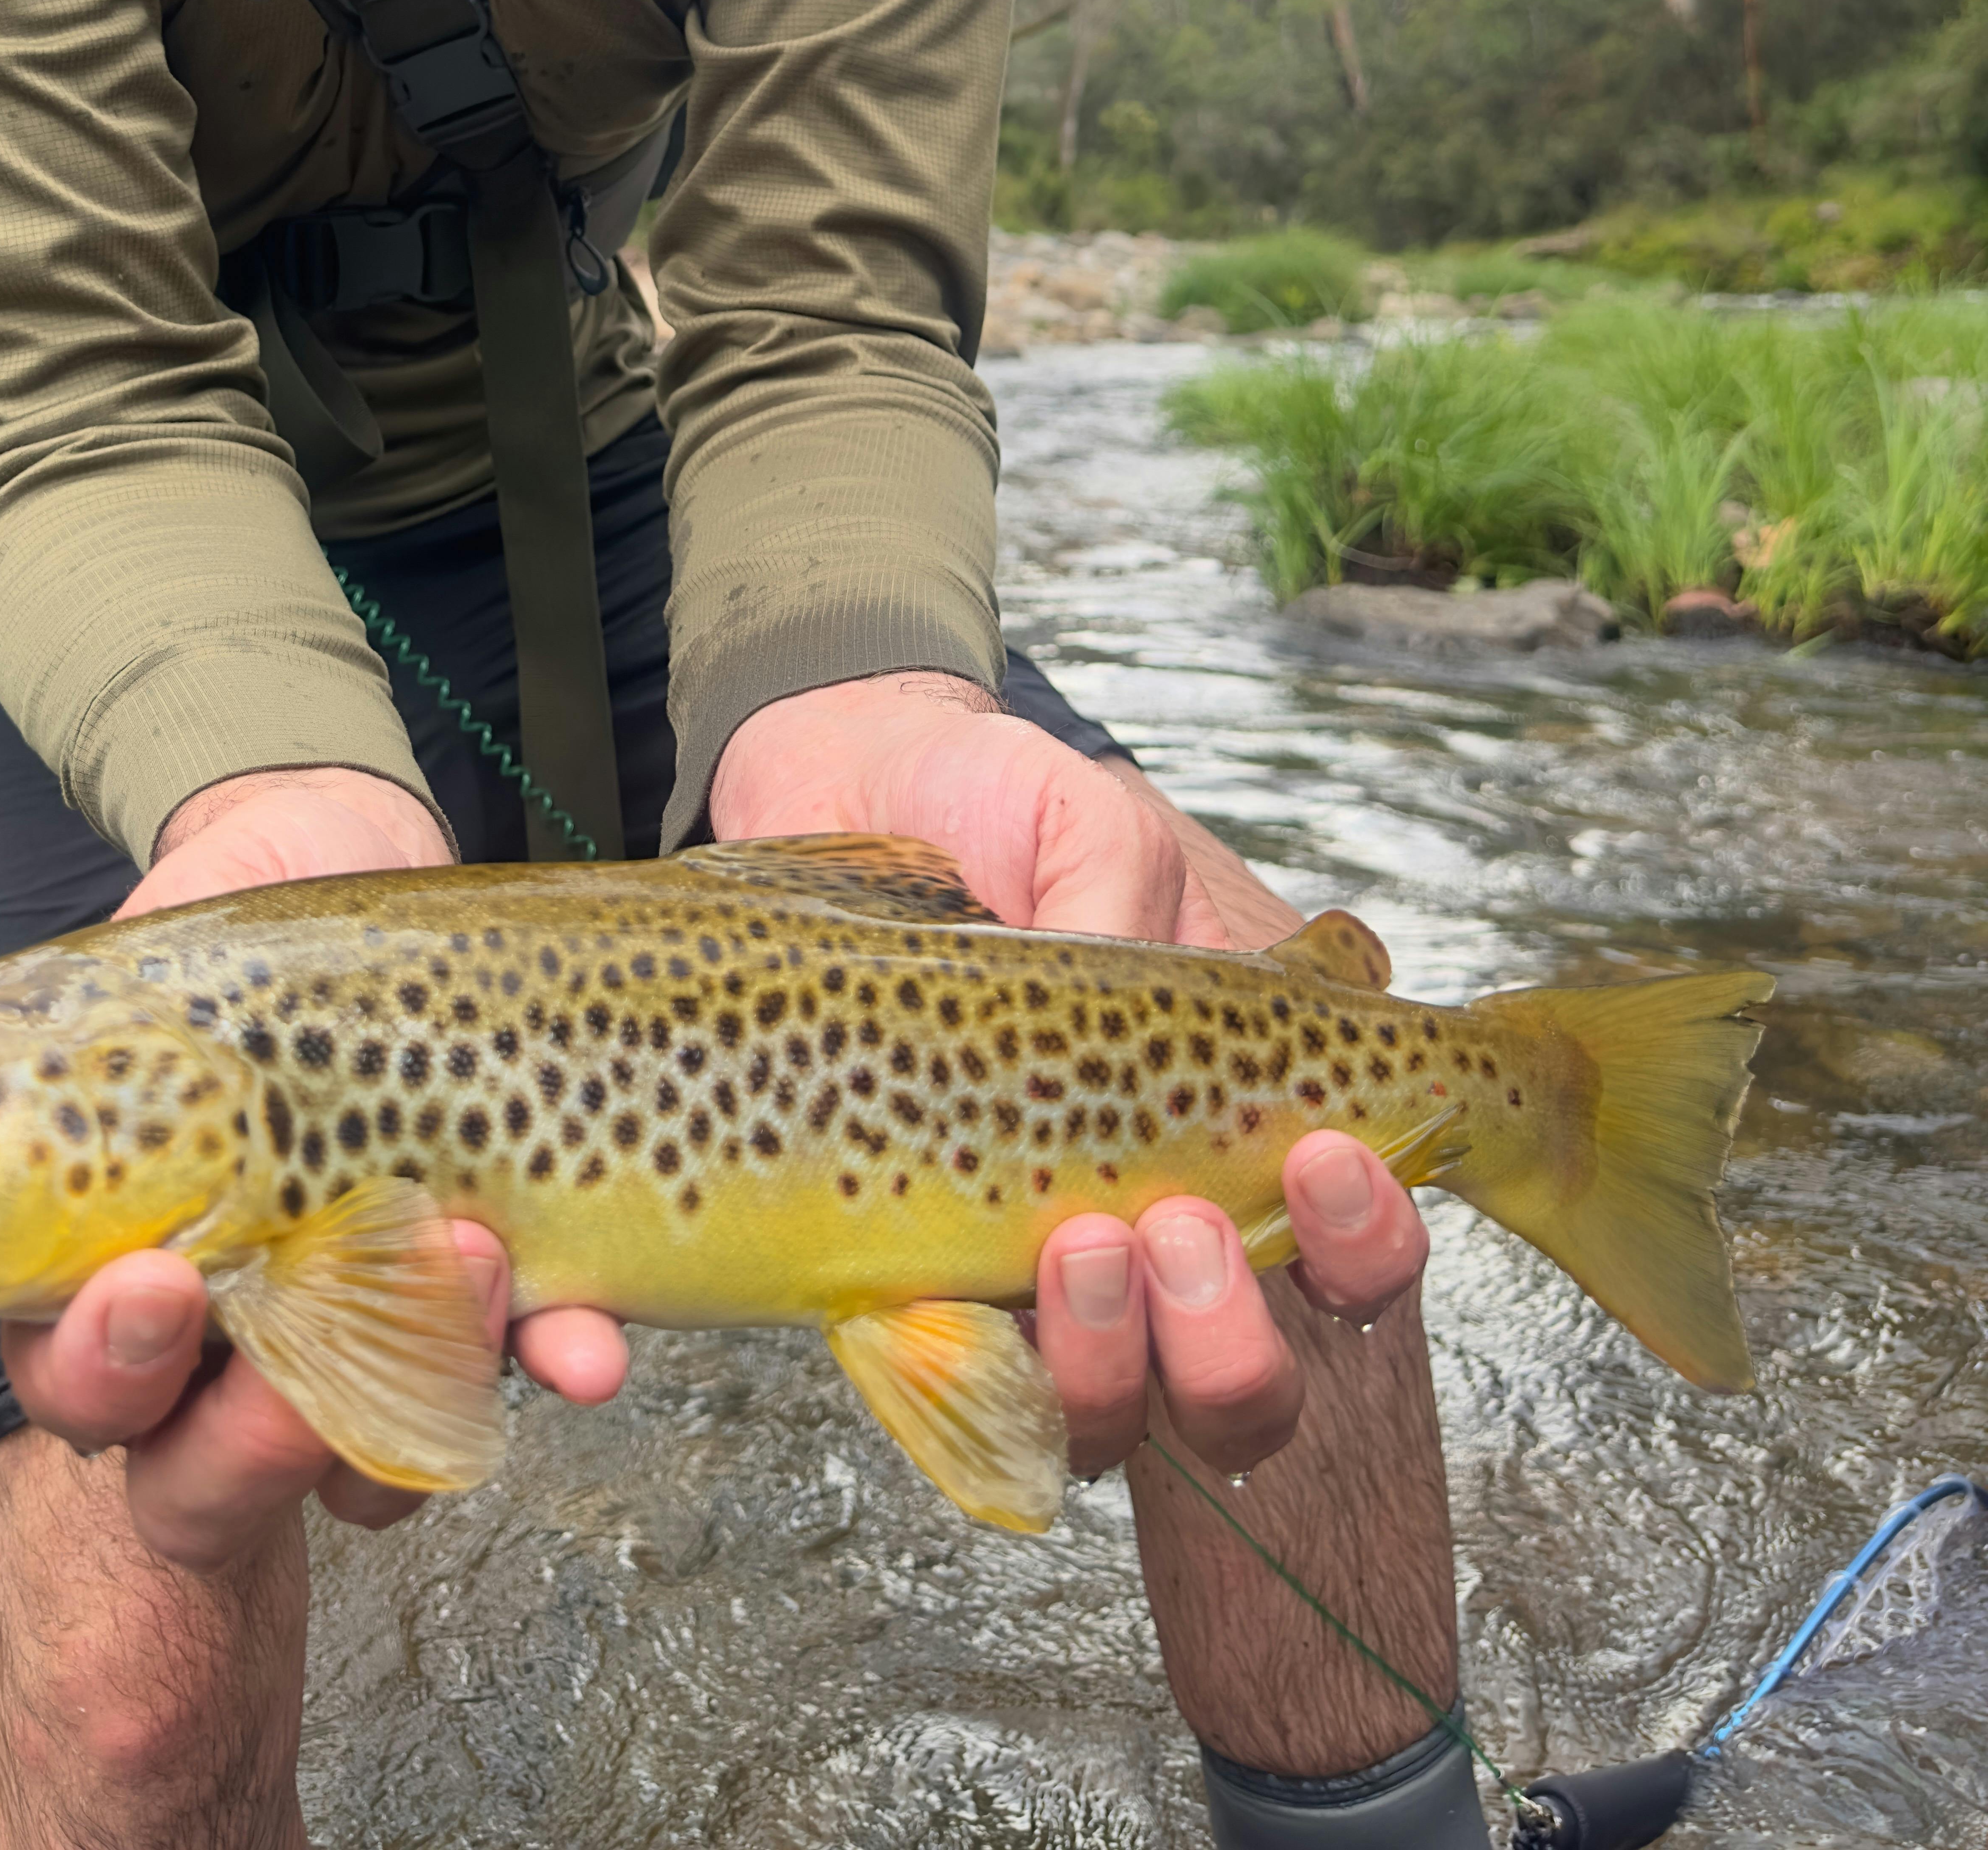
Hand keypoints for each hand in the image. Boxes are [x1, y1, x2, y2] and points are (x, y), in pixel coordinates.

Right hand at [5, 766, 632, 1567]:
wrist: (329, 860)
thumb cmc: (192, 947)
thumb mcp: (101, 990)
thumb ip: (43, 1070)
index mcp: (102, 1284)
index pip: (81, 1395)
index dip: (106, 1375)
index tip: (153, 1280)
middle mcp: (218, 1347)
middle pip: (201, 1483)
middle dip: (248, 1440)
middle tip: (291, 1344)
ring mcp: (350, 1333)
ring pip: (360, 1461)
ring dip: (413, 1376)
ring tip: (467, 1252)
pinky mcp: (470, 1297)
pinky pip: (512, 1379)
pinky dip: (548, 1361)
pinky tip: (583, 1347)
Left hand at [710, 678, 1429, 1478]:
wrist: (834, 782)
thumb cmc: (991, 806)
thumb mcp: (1088, 824)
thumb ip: (1138, 910)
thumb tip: (1142, 990)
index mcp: (1239, 1118)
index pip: (1353, 1250)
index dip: (1365, 1245)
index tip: (1321, 1158)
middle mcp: (1150, 1218)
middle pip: (1241, 1385)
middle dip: (1231, 1345)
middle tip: (1176, 1228)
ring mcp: (1025, 1262)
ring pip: (1108, 1418)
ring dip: (1113, 1369)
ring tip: (1070, 1250)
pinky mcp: (903, 1269)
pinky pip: (944, 1387)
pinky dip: (952, 1380)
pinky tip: (938, 1298)